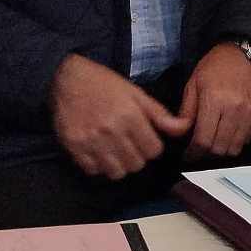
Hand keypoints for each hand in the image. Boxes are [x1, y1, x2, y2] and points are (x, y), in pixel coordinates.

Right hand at [49, 54, 190, 180]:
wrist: (66, 78)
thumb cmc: (103, 84)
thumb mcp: (135, 93)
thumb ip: (159, 114)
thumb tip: (184, 129)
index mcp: (130, 115)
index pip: (154, 150)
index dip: (152, 146)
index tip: (144, 139)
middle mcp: (112, 130)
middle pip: (137, 164)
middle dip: (137, 156)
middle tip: (129, 145)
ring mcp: (91, 141)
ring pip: (116, 172)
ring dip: (119, 164)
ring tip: (115, 151)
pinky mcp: (74, 147)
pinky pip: (94, 171)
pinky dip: (99, 166)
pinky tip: (98, 151)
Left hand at [180, 42, 250, 162]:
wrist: (243, 54)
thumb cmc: (215, 67)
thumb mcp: (193, 84)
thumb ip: (186, 111)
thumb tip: (181, 135)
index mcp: (214, 100)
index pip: (203, 140)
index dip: (193, 152)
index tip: (189, 154)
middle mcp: (234, 109)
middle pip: (219, 148)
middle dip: (206, 154)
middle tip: (200, 149)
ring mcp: (250, 113)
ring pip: (234, 148)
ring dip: (222, 150)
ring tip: (214, 142)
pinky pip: (248, 140)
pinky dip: (237, 141)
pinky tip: (229, 132)